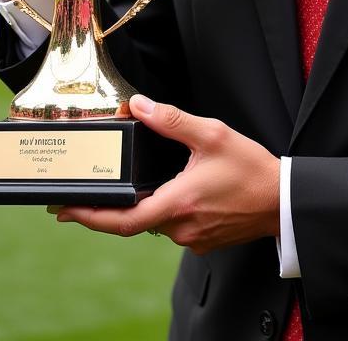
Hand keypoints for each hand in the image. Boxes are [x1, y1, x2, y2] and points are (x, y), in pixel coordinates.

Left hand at [55, 95, 280, 254]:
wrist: (282, 200)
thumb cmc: (252, 169)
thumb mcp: (212, 134)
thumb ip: (171, 120)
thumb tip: (139, 106)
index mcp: (178, 202)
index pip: (122, 220)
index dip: (89, 217)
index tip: (65, 210)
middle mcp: (180, 227)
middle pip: (134, 222)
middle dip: (109, 209)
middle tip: (83, 197)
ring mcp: (192, 238)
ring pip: (154, 224)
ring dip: (140, 208)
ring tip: (129, 186)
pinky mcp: (203, 241)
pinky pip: (173, 227)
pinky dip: (162, 211)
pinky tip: (166, 192)